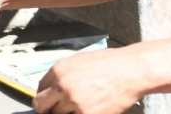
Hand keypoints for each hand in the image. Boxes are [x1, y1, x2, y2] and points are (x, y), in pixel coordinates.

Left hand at [32, 48, 149, 113]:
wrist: (131, 71)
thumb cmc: (108, 63)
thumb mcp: (80, 61)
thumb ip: (62, 74)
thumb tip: (50, 89)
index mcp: (59, 70)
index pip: (39, 91)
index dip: (45, 97)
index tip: (49, 101)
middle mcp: (63, 87)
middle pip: (43, 107)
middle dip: (49, 109)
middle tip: (58, 109)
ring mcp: (75, 103)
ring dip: (67, 112)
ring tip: (82, 105)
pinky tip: (91, 108)